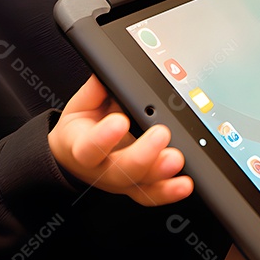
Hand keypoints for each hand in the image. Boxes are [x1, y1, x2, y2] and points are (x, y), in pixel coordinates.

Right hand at [48, 76, 192, 205]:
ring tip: (178, 160)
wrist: (74, 153)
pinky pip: (153, 194)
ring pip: (140, 184)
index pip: (89, 146)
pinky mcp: (136, 188)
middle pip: (120, 170)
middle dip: (144, 154)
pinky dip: (170, 191)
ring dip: (161, 175)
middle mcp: (101, 169)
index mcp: (81, 146)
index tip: (120, 120)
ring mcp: (121, 182)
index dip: (105, 137)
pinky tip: (184, 184)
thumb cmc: (83, 125)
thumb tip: (112, 66)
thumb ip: (98, 88)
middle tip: (162, 134)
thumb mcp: (83, 104)